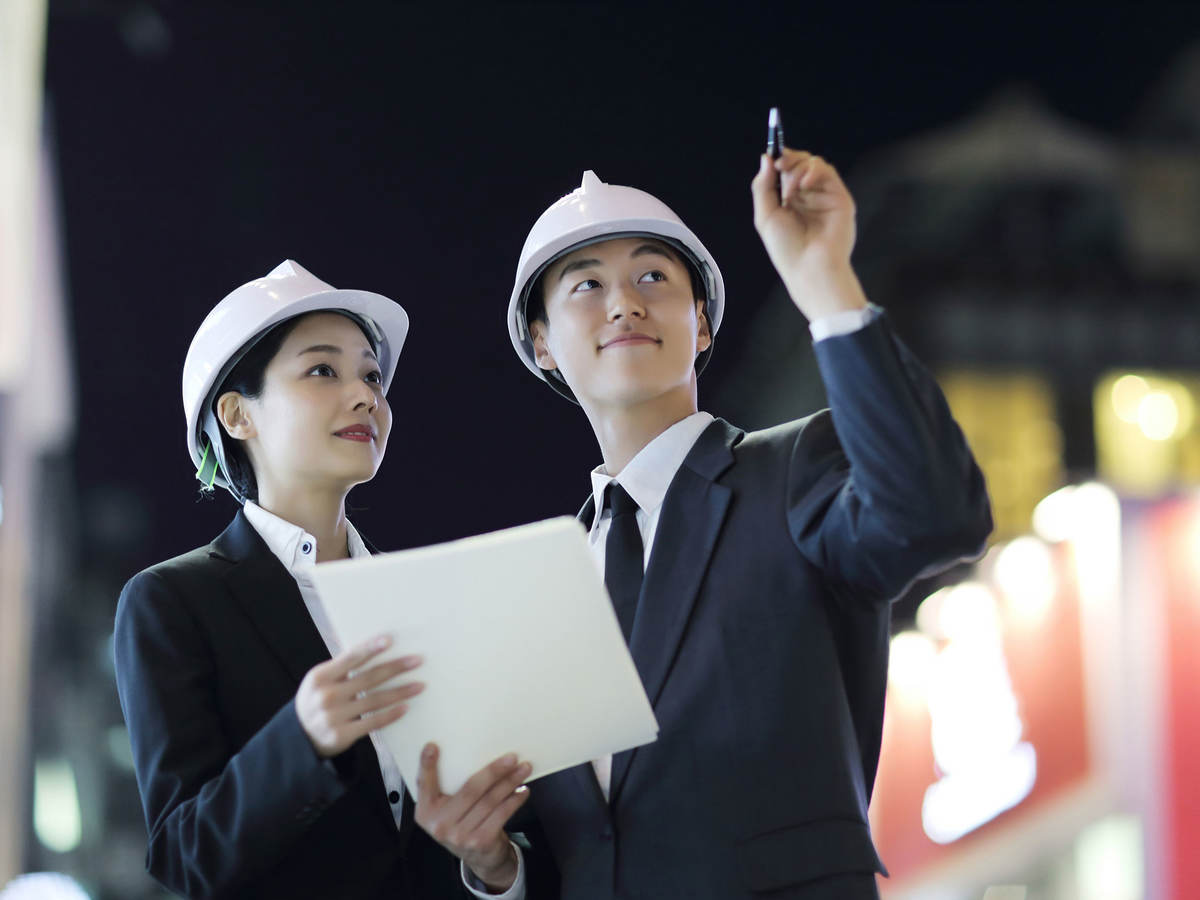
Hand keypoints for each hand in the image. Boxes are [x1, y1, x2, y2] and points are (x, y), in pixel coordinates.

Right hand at [295, 635, 423, 757]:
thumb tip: (375, 647)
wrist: (299, 738)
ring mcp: (334, 716)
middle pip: (368, 678)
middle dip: (396, 668)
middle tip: (417, 660)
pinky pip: (373, 722)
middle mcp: (327, 695)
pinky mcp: (343, 735)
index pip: (350, 658)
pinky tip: (405, 707)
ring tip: (420, 685)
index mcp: (320, 677)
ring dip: (400, 692)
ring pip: (375, 700)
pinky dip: (391, 714)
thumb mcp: (320, 681)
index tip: (390, 640)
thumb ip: (341, 668)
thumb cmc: (317, 700)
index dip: (370, 648)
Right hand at [415, 743, 531, 891]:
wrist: (479, 858)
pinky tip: (522, 790)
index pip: (424, 785)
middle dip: (494, 771)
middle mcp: (440, 824)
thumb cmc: (462, 822)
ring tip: (523, 769)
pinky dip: (514, 800)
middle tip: (511, 757)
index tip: (432, 746)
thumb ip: (449, 788)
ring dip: (510, 782)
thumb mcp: (447, 809)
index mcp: (426, 811)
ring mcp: (460, 835)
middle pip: (470, 789)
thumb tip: (472, 755)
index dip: (426, 766)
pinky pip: (501, 814)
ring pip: (490, 800)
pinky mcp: (480, 842)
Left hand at [750, 147, 868, 319]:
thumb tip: (766, 158)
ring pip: (814, 164)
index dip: (780, 160)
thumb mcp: (765, 216)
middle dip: (789, 160)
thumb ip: (763, 186)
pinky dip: (814, 171)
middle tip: (780, 165)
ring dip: (799, 168)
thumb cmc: (785, 249)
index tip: (772, 157)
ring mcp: (824, 196)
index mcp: (790, 202)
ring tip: (791, 187)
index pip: (786, 171)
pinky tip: (804, 184)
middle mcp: (808, 197)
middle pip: (800, 163)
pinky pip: (828, 172)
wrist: (808, 268)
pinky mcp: (840, 197)